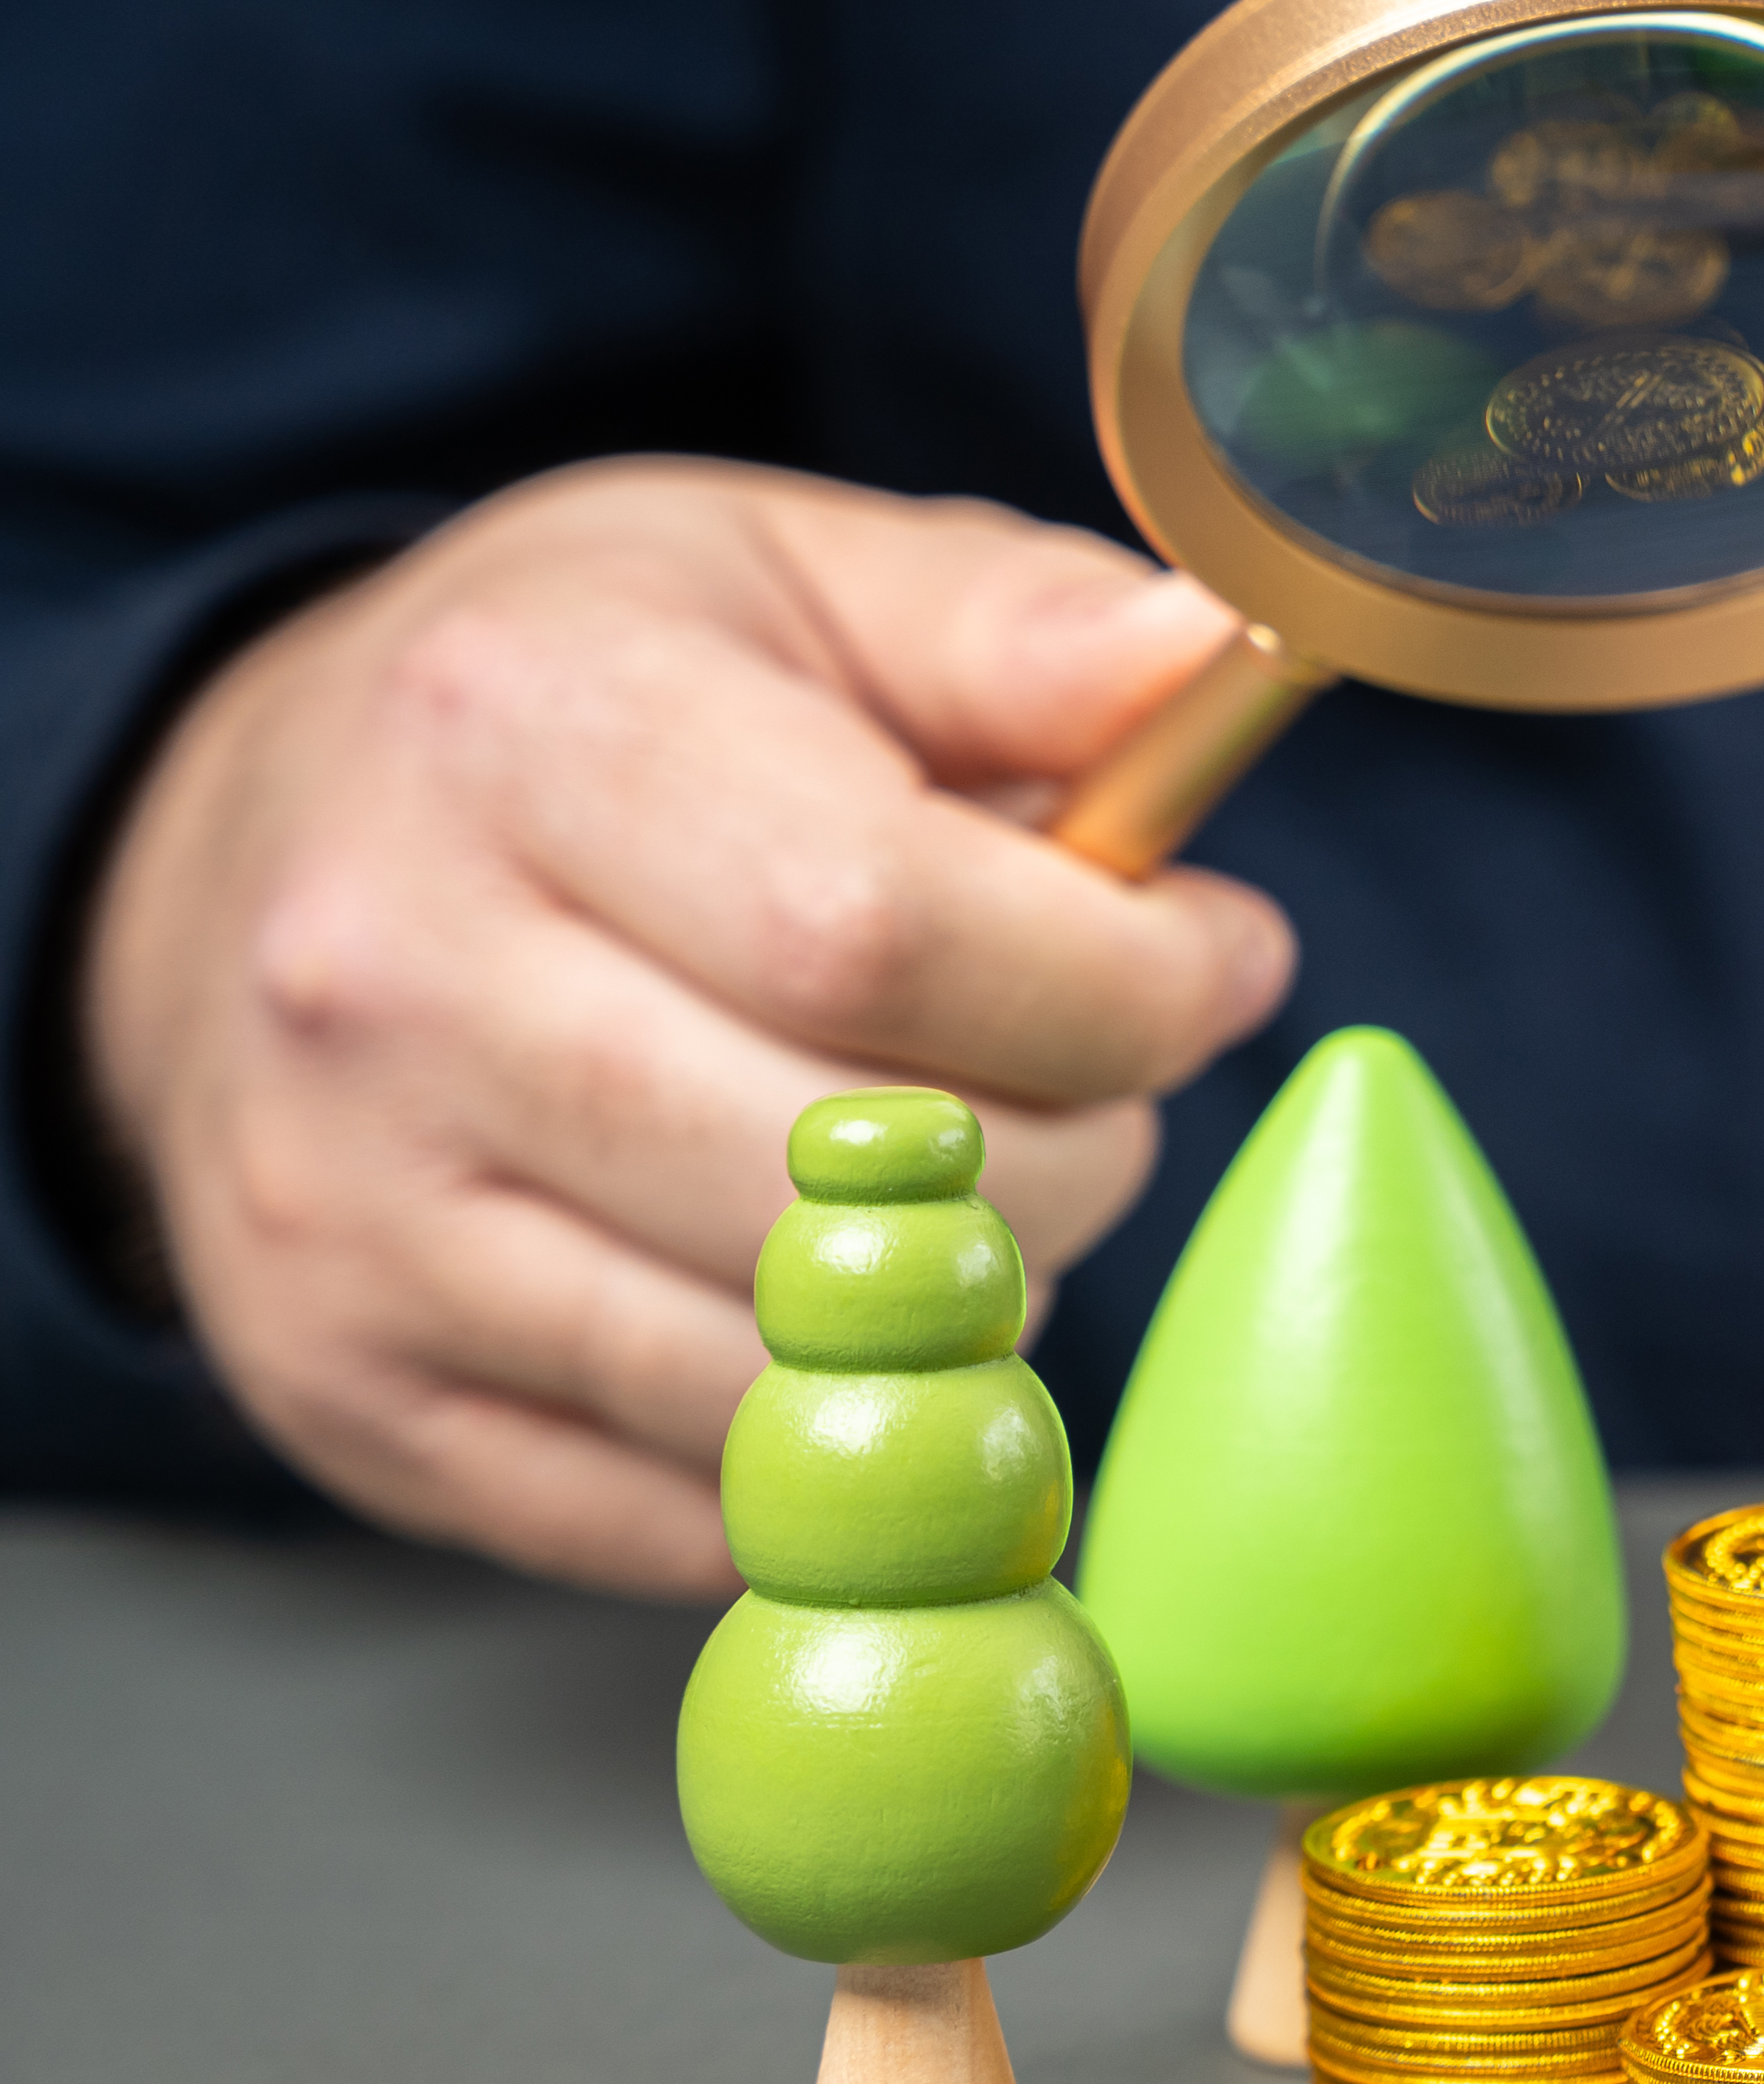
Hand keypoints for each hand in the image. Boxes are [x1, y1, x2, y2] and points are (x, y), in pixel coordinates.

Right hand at [83, 457, 1296, 1598]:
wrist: (232, 870)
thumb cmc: (576, 715)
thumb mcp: (784, 579)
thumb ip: (1024, 628)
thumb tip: (1210, 658)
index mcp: (522, 731)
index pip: (886, 930)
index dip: (1124, 982)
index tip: (1211, 958)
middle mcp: (391, 976)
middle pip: (861, 1176)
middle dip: (1073, 1150)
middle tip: (1083, 1080)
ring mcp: (349, 1213)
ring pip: (797, 1369)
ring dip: (964, 1304)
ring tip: (954, 1180)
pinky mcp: (355, 1395)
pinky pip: (700, 1503)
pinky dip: (830, 1423)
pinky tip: (827, 1290)